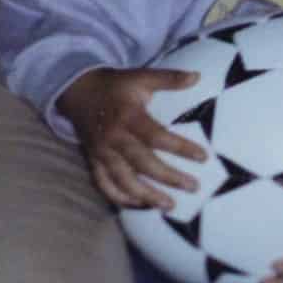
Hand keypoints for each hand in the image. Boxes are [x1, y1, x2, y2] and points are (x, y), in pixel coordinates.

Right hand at [56, 67, 206, 210]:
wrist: (78, 91)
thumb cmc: (116, 85)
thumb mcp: (141, 76)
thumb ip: (168, 78)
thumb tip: (197, 76)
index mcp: (128, 117)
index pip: (157, 136)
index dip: (180, 148)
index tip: (204, 157)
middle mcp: (114, 138)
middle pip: (143, 164)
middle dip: (169, 178)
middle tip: (193, 187)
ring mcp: (101, 152)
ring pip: (123, 180)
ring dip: (146, 196)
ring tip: (169, 205)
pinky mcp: (93, 161)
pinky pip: (105, 185)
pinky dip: (121, 198)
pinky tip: (140, 205)